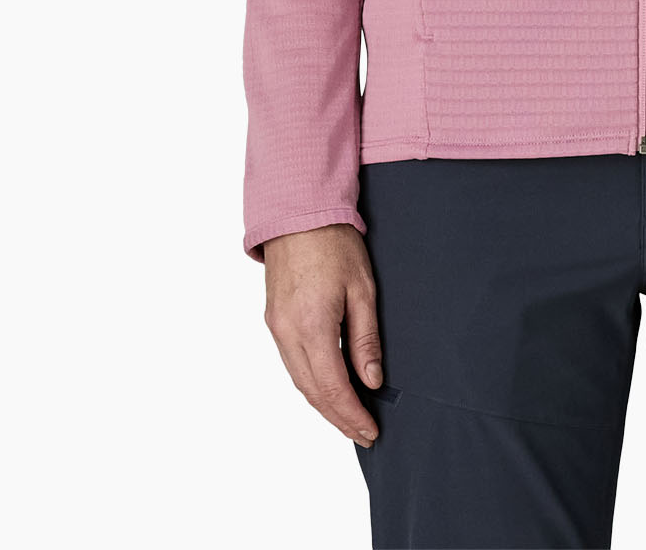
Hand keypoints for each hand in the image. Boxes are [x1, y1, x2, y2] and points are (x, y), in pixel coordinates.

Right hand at [261, 222, 385, 443]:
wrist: (298, 212)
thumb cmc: (334, 243)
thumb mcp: (362, 288)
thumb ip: (365, 339)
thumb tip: (372, 381)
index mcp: (312, 325)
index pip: (333, 387)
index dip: (351, 415)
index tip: (370, 431)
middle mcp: (287, 332)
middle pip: (312, 391)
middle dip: (338, 418)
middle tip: (363, 433)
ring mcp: (276, 327)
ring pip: (298, 381)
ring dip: (323, 404)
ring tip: (348, 418)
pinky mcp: (273, 320)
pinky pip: (291, 363)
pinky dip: (310, 382)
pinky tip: (327, 388)